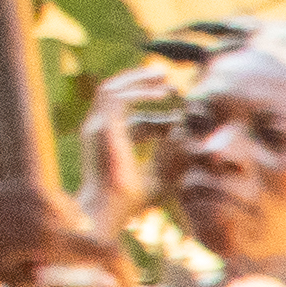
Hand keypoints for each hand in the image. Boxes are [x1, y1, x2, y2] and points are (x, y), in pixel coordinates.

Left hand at [0, 185, 118, 286]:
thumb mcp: (20, 280)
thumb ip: (66, 283)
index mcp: (45, 237)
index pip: (108, 253)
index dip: (125, 276)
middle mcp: (48, 210)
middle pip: (92, 239)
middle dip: (83, 260)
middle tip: (53, 270)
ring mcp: (40, 192)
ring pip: (78, 222)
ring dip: (68, 240)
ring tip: (33, 248)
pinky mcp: (31, 183)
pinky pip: (61, 206)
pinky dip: (54, 221)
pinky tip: (24, 228)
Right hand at [79, 70, 190, 231]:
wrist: (111, 209)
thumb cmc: (134, 201)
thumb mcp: (161, 175)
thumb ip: (172, 156)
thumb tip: (189, 135)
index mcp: (109, 143)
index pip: (132, 120)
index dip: (157, 116)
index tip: (182, 117)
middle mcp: (99, 130)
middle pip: (115, 96)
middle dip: (140, 84)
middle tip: (167, 78)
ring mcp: (96, 127)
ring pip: (112, 90)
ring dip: (138, 80)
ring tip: (164, 77)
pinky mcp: (101, 126)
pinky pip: (117, 98)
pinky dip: (139, 92)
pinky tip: (162, 95)